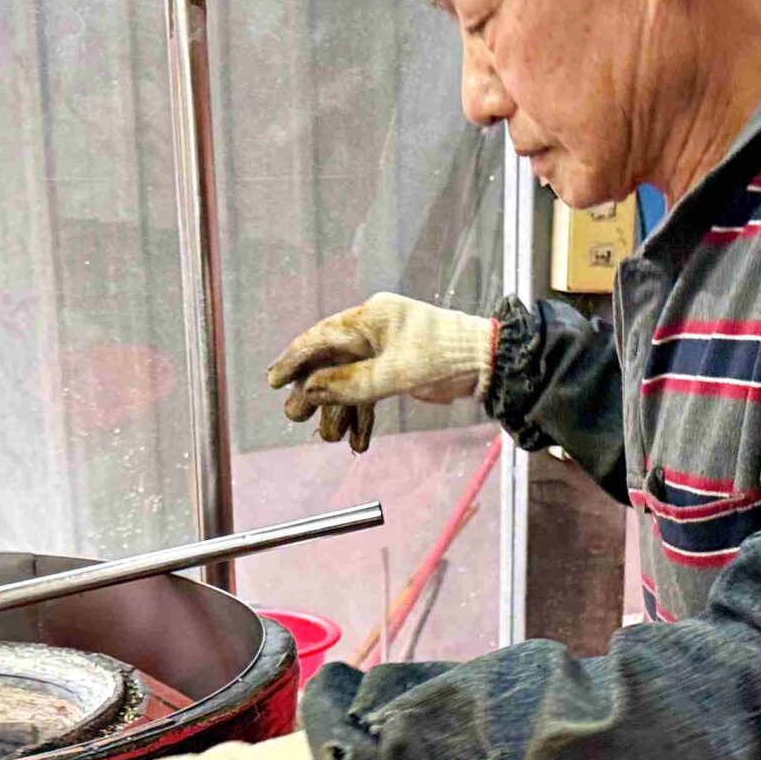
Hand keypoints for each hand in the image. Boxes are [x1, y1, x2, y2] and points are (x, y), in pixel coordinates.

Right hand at [267, 294, 494, 452]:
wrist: (487, 364)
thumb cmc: (446, 356)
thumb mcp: (396, 373)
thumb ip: (351, 383)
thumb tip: (310, 389)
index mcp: (371, 318)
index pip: (321, 338)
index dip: (295, 360)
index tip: (273, 381)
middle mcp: (373, 331)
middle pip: (331, 362)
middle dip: (314, 393)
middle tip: (293, 416)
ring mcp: (384, 352)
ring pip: (349, 382)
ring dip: (340, 411)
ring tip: (329, 437)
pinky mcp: (396, 371)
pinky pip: (369, 393)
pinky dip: (363, 416)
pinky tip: (356, 441)